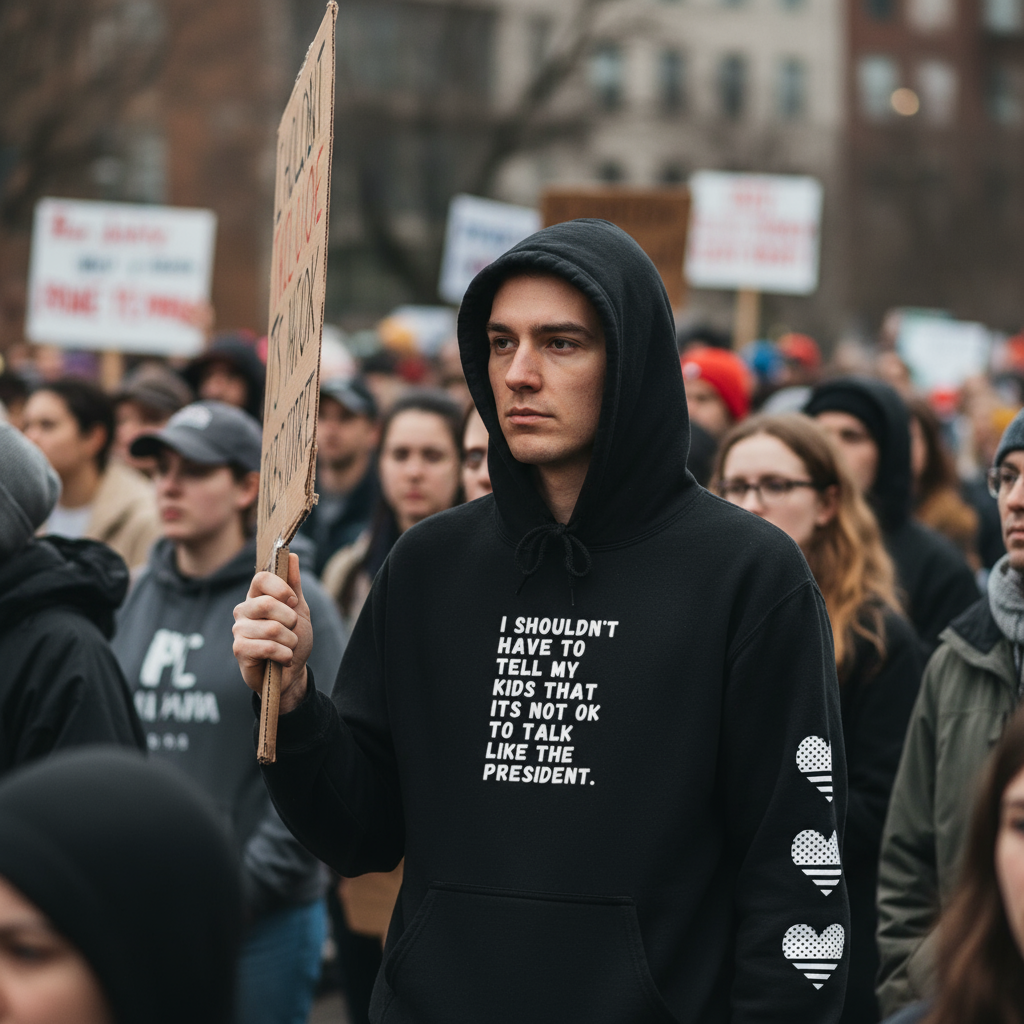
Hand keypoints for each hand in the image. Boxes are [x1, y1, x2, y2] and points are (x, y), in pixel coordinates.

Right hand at [233, 553, 311, 713]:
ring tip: (289, 646)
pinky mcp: (239, 650)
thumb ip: (294, 585)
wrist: (291, 673)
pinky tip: (284, 659)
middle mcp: (245, 610)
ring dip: (290, 641)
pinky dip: (283, 654)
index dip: (281, 587)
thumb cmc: (294, 639)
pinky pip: (266, 647)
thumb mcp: (300, 610)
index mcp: (258, 596)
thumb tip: (292, 555)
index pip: (262, 577)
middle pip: (267, 603)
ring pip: (271, 628)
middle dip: (290, 620)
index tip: (293, 600)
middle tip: (293, 629)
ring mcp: (239, 630)